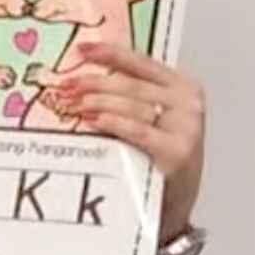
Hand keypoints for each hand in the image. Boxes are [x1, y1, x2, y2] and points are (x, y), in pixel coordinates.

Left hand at [43, 42, 206, 238]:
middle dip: (94, 84)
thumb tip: (85, 82)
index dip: (110, 54)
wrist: (175, 204)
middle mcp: (187, 102)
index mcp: (182, 87)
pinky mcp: (178, 150)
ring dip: (98, 103)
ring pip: (132, 105)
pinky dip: (113, 124)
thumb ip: (131, 100)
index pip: (142, 63)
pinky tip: (93, 121)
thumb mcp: (153, 123)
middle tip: (67, 86)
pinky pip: (138, 131)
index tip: (82, 50)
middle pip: (131, 85)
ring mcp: (185, 126)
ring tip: (73, 104)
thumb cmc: (158, 162)